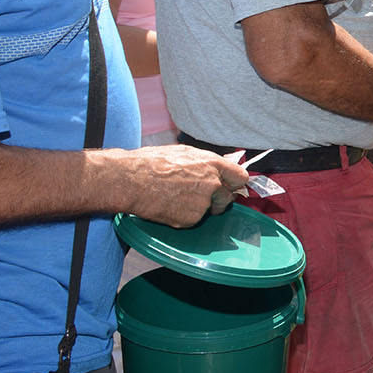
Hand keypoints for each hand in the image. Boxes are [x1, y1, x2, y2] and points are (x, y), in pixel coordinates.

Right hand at [118, 145, 249, 227]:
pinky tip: (169, 205)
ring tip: (177, 197)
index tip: (231, 186)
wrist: (131, 180)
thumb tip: (217, 168)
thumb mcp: (184, 153)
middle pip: (228, 197)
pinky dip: (184, 216)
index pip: (241, 177)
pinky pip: (194, 219)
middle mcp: (213, 184)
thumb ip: (206, 163)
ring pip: (210, 209)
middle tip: (199, 195)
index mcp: (213, 164)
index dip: (235, 183)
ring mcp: (203, 203)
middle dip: (218, 198)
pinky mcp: (191, 219)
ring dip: (200, 207)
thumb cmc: (152, 163)